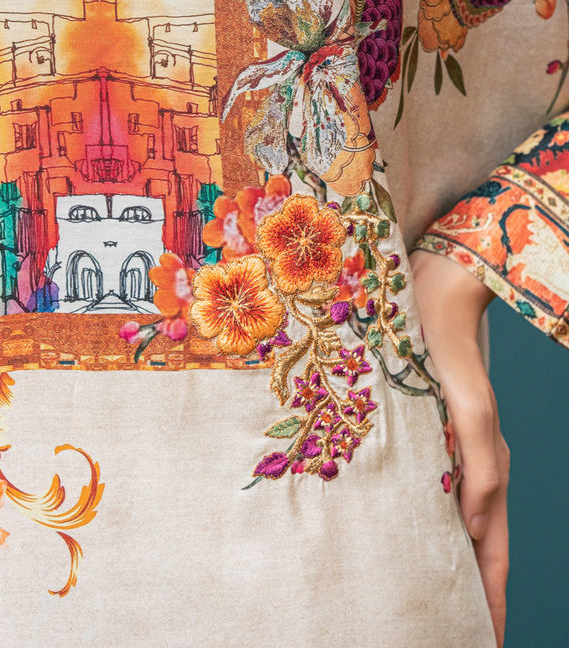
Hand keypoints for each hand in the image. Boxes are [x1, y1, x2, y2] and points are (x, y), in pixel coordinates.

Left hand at [410, 249, 508, 647]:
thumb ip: (480, 469)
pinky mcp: (430, 431)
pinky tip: (411, 531)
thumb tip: (476, 528)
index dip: (492, 601)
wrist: (435, 293)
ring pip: (455, 520)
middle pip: (478, 545)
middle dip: (473, 592)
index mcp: (489, 467)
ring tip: (434, 597)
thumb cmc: (448, 348)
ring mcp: (453, 449)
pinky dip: (430, 521)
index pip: (494, 553)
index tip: (487, 643)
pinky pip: (434, 489)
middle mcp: (474, 464)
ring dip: (450, 560)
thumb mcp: (470, 410)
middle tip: (454, 632)